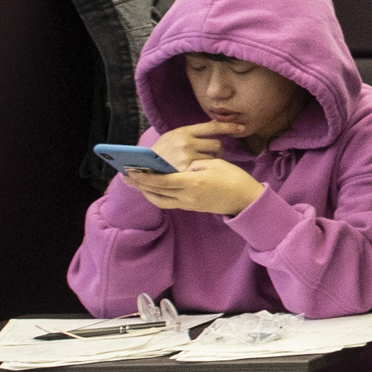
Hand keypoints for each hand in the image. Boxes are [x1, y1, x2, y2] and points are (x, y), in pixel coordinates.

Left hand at [138, 124, 260, 215]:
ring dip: (147, 192)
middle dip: (140, 185)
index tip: (131, 172)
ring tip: (137, 184)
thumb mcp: (214, 164)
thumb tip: (178, 168)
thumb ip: (193, 165)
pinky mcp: (191, 207)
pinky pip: (169, 202)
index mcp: (193, 183)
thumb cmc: (233, 178)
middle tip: (127, 178)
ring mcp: (188, 204)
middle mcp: (187, 196)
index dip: (145, 177)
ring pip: (161, 200)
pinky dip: (158, 196)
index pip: (162, 180)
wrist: (245, 199)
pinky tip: (154, 188)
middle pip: (157, 192)